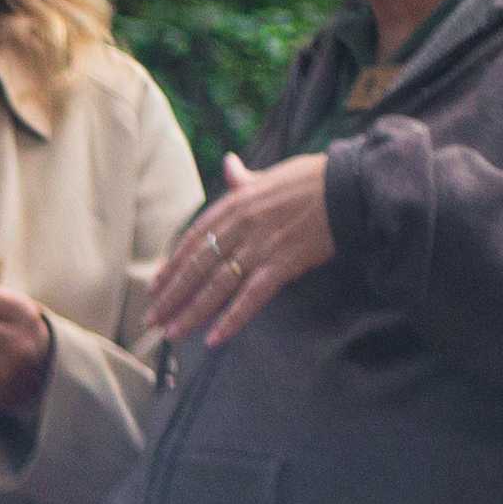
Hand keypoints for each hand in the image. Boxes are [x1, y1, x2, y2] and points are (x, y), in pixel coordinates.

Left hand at [140, 152, 333, 347]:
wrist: (350, 185)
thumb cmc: (313, 179)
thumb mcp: (272, 174)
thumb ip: (244, 179)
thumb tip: (228, 164)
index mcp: (235, 204)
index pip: (193, 239)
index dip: (173, 265)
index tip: (155, 287)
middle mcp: (241, 226)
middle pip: (198, 267)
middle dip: (173, 295)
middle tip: (152, 319)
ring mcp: (260, 246)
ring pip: (217, 285)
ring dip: (192, 312)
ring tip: (173, 333)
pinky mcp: (283, 263)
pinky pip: (251, 297)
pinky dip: (232, 319)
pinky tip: (214, 339)